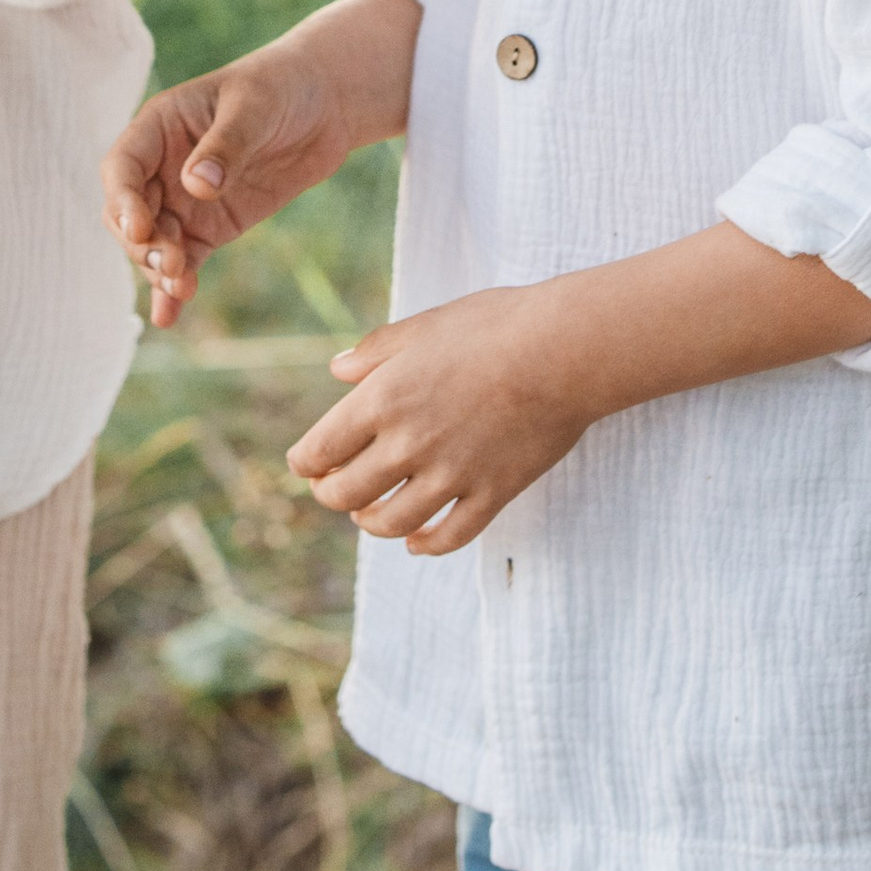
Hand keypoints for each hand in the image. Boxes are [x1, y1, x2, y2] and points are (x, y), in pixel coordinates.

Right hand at [103, 48, 366, 328]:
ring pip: (153, 244)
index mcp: (159, 127)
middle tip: (172, 264)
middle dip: (142, 243)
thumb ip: (226, 146)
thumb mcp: (254, 107)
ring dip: (159, 269)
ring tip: (183, 288)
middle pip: (128, 214)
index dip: (123, 201)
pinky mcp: (211, 227)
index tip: (140, 229)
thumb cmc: (281, 87)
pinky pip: (185, 261)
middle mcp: (162, 167)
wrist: (324, 104)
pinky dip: (174, 288)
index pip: (122, 168)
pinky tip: (169, 317)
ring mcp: (184, 200)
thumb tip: (196, 186)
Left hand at [288, 287, 594, 553]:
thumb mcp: (426, 325)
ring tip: (369, 516)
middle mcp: (410, 444)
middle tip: (331, 489)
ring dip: (372, 524)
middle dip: (331, 495)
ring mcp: (452, 475)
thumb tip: (337, 368)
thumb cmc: (495, 324)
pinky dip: (426, 545)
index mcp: (385, 399)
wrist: (565, 349)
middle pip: (348, 494)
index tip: (305, 464)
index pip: (321, 450)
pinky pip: (449, 536)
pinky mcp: (492, 493)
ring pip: (392, 524)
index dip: (305, 463)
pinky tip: (417, 541)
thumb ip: (377, 350)